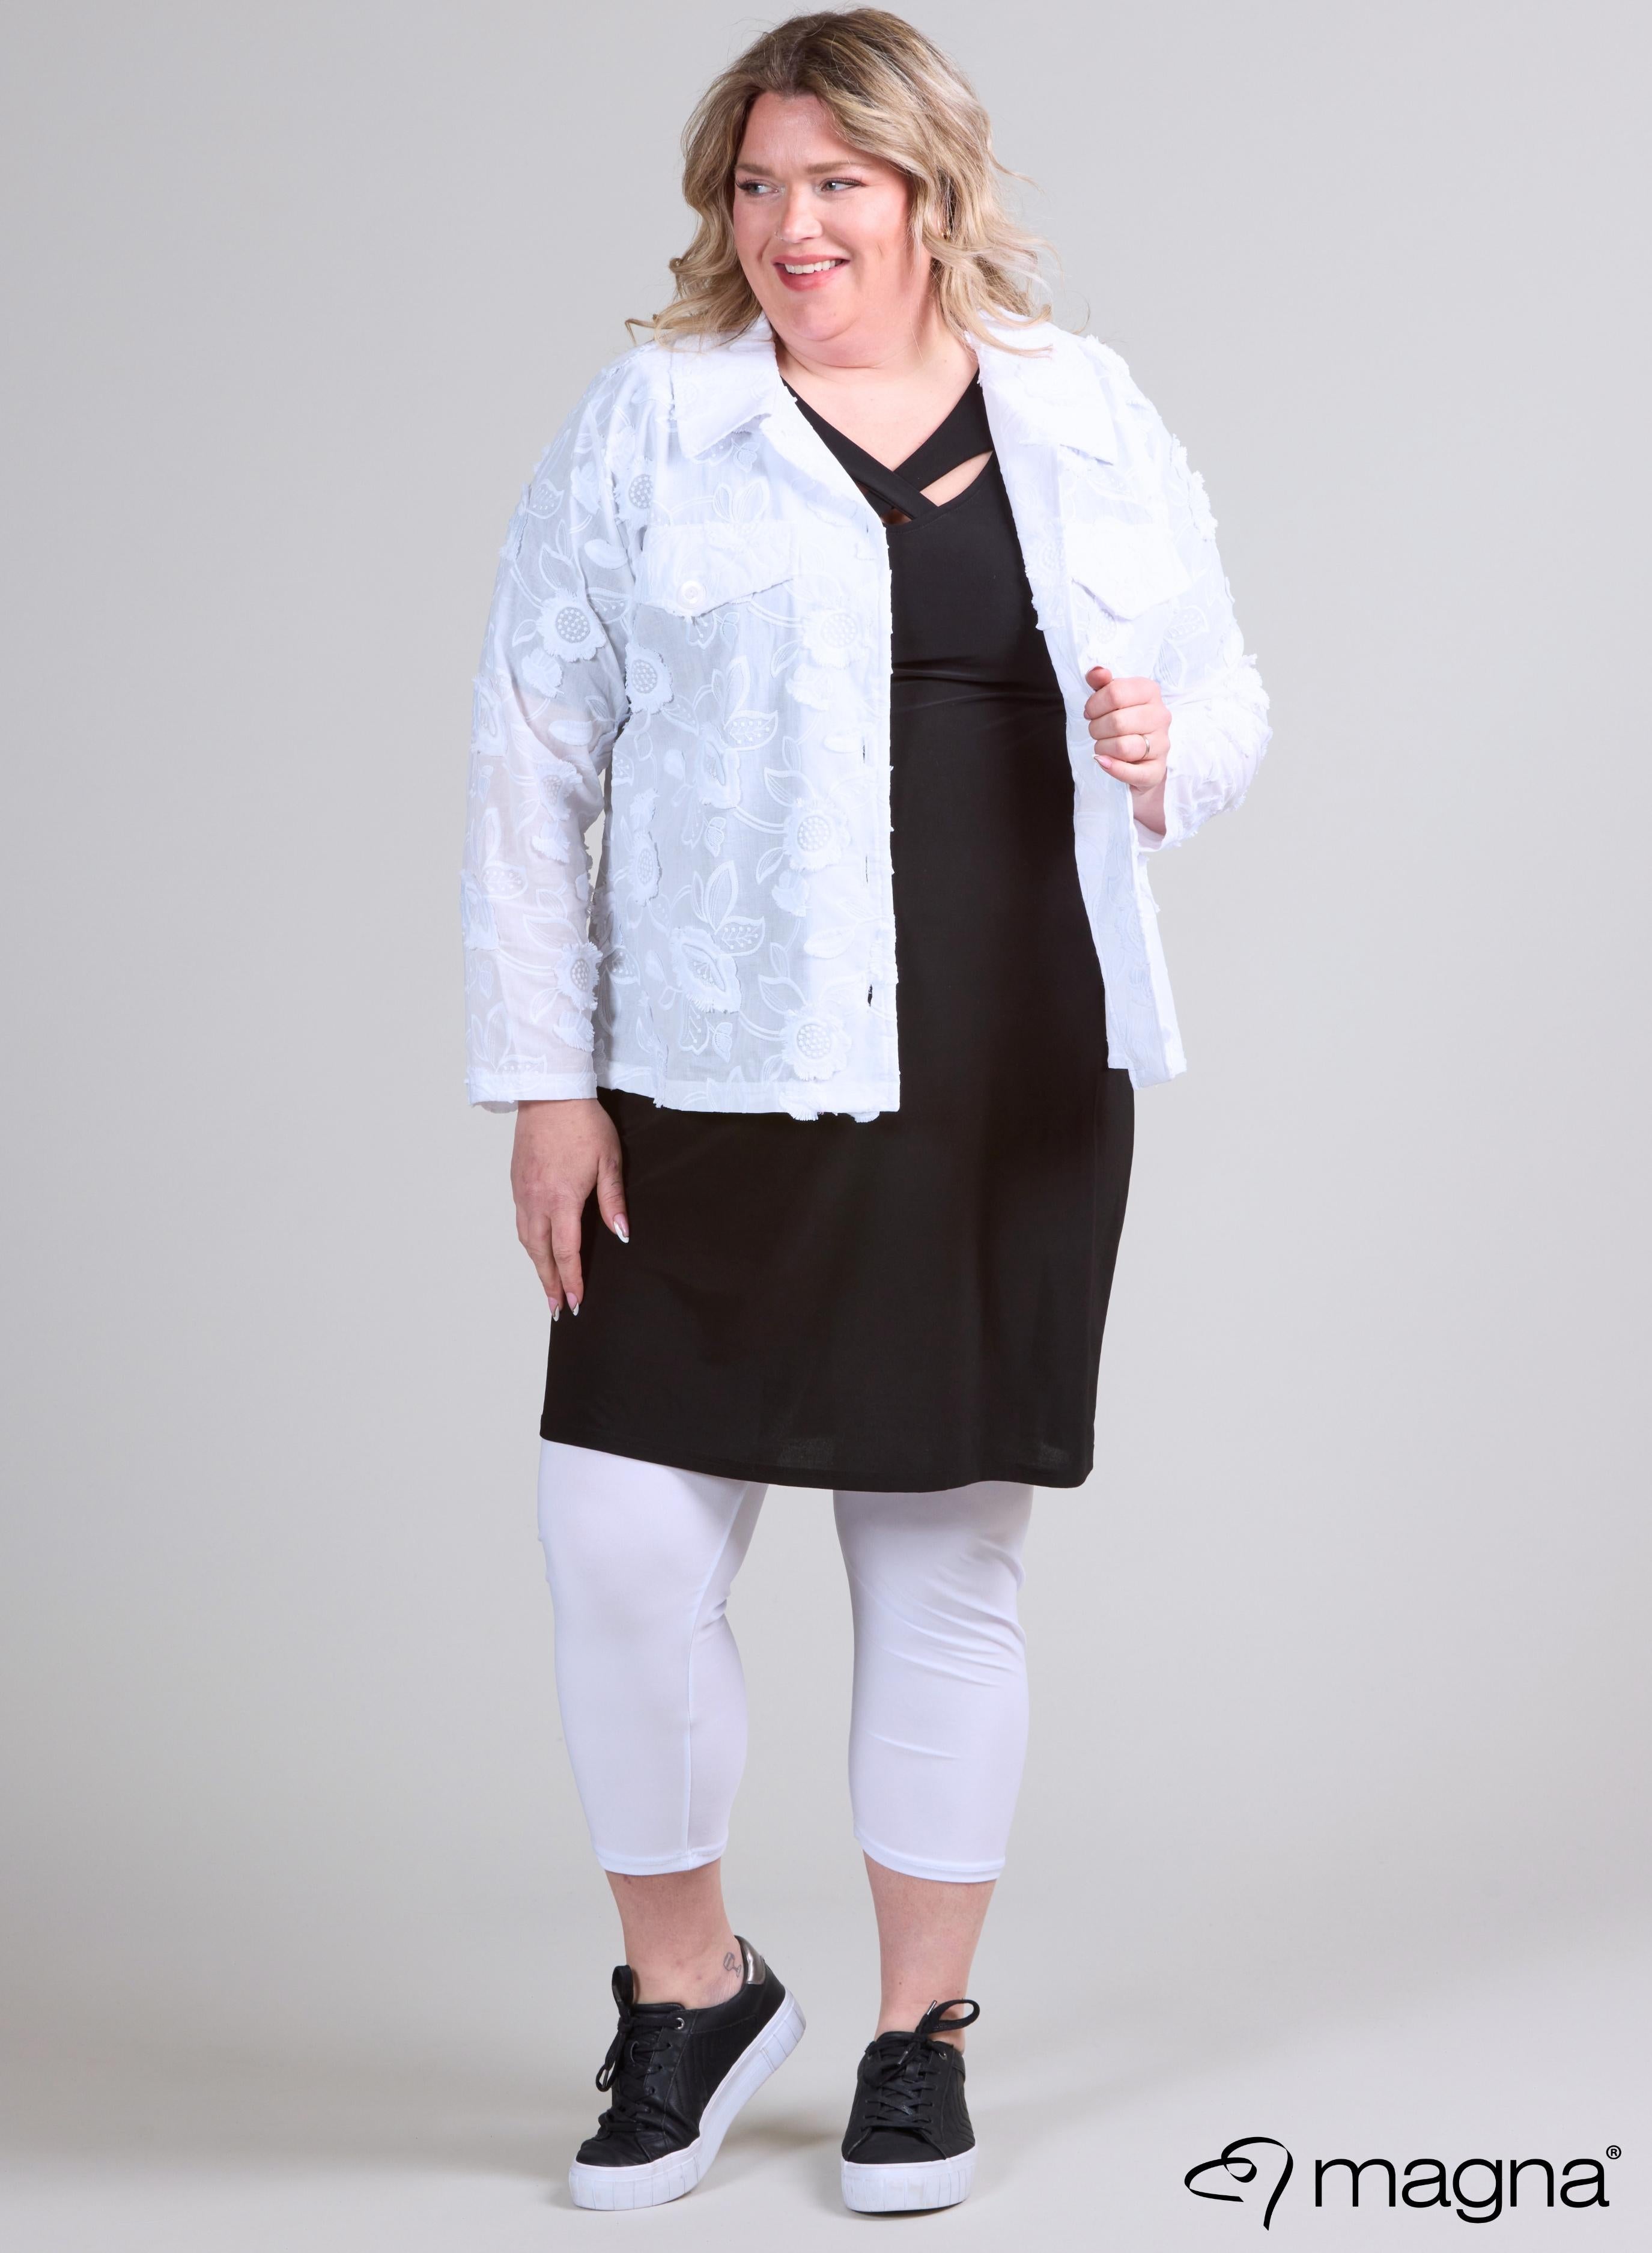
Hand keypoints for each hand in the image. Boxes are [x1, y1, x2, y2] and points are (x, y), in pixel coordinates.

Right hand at [511, 1097, 627, 1317]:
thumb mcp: (609, 1161)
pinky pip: (520, 1221)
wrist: (550, 1094)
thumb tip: (621, 1234)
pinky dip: (529, 1241)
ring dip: (537, 1265)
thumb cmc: (584, 1124)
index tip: (576, 1301)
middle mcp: (537, 1200)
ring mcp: (522, 1192)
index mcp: (562, 1199)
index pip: (566, 1251)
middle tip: (558, 1307)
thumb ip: (613, 1200)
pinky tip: (537, 1247)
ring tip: (548, 1284)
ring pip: (526, 1239)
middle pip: (540, 1253)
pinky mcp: (516, 1181)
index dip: (572, 1279)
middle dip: (550, 1283)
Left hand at [1084, 666, 1170, 836]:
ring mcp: (1162, 744)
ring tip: (1103, 745)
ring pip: (1122, 746)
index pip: (1115, 693)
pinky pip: (1133, 772)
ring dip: (1102, 748)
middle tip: (1096, 731)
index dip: (1094, 704)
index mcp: (1150, 692)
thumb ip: (1102, 683)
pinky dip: (1113, 768)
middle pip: (1117, 721)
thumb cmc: (1125, 722)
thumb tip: (1096, 672)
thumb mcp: (1112, 698)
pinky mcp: (1157, 770)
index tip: (1091, 712)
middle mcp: (1161, 716)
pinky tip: (1103, 761)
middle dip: (1096, 728)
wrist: (1142, 758)